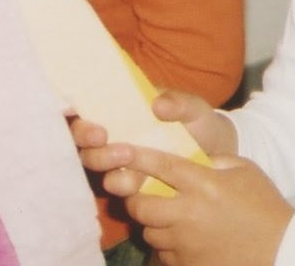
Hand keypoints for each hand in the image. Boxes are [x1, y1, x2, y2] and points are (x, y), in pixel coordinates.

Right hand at [72, 90, 236, 197]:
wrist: (219, 158)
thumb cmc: (200, 125)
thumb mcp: (194, 108)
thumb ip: (179, 102)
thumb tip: (157, 104)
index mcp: (123, 113)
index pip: (86, 111)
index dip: (75, 115)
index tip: (85, 119)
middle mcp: (116, 139)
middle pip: (83, 143)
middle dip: (87, 143)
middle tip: (104, 138)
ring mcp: (123, 166)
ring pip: (98, 169)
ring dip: (106, 165)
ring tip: (128, 158)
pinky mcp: (135, 190)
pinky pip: (120, 192)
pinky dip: (124, 189)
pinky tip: (140, 184)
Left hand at [121, 146, 291, 265]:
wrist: (280, 248)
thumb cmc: (263, 204)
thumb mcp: (244, 169)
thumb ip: (213, 160)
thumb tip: (188, 157)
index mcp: (204, 185)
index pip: (161, 166)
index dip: (138, 157)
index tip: (123, 151)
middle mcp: (189, 214)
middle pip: (141, 205)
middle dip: (134, 197)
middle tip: (140, 193)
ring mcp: (186, 243)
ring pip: (148, 231)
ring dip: (151, 222)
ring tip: (165, 216)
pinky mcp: (188, 264)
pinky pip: (162, 253)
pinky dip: (165, 244)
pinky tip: (181, 237)